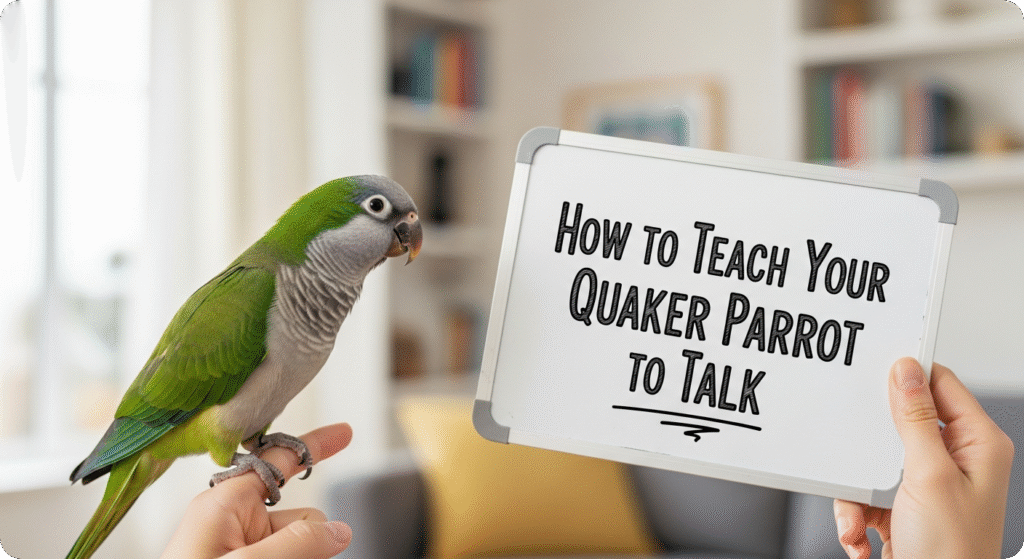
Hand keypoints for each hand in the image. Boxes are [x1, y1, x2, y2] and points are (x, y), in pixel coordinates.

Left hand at [160, 423, 353, 558]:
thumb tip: (339, 531)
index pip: (278, 462)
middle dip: (308, 539)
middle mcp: (234, 523)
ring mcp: (243, 551)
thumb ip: (296, 542)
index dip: (315, 446)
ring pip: (302, 545)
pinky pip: (292, 558)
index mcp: (225, 504)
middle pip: (302, 516)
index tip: (345, 434)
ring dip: (304, 556)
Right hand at [834, 358, 1014, 558]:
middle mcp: (955, 460)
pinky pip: (866, 494)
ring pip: (875, 463)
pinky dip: (855, 516)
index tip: (874, 366)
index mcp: (978, 444)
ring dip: (857, 495)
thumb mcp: (930, 476)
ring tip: (860, 517)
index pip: (941, 385)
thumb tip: (906, 371)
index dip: (907, 374)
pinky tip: (860, 535)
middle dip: (870, 450)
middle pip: (898, 425)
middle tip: (860, 455)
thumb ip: (916, 420)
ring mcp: (928, 485)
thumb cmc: (952, 552)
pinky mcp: (904, 507)